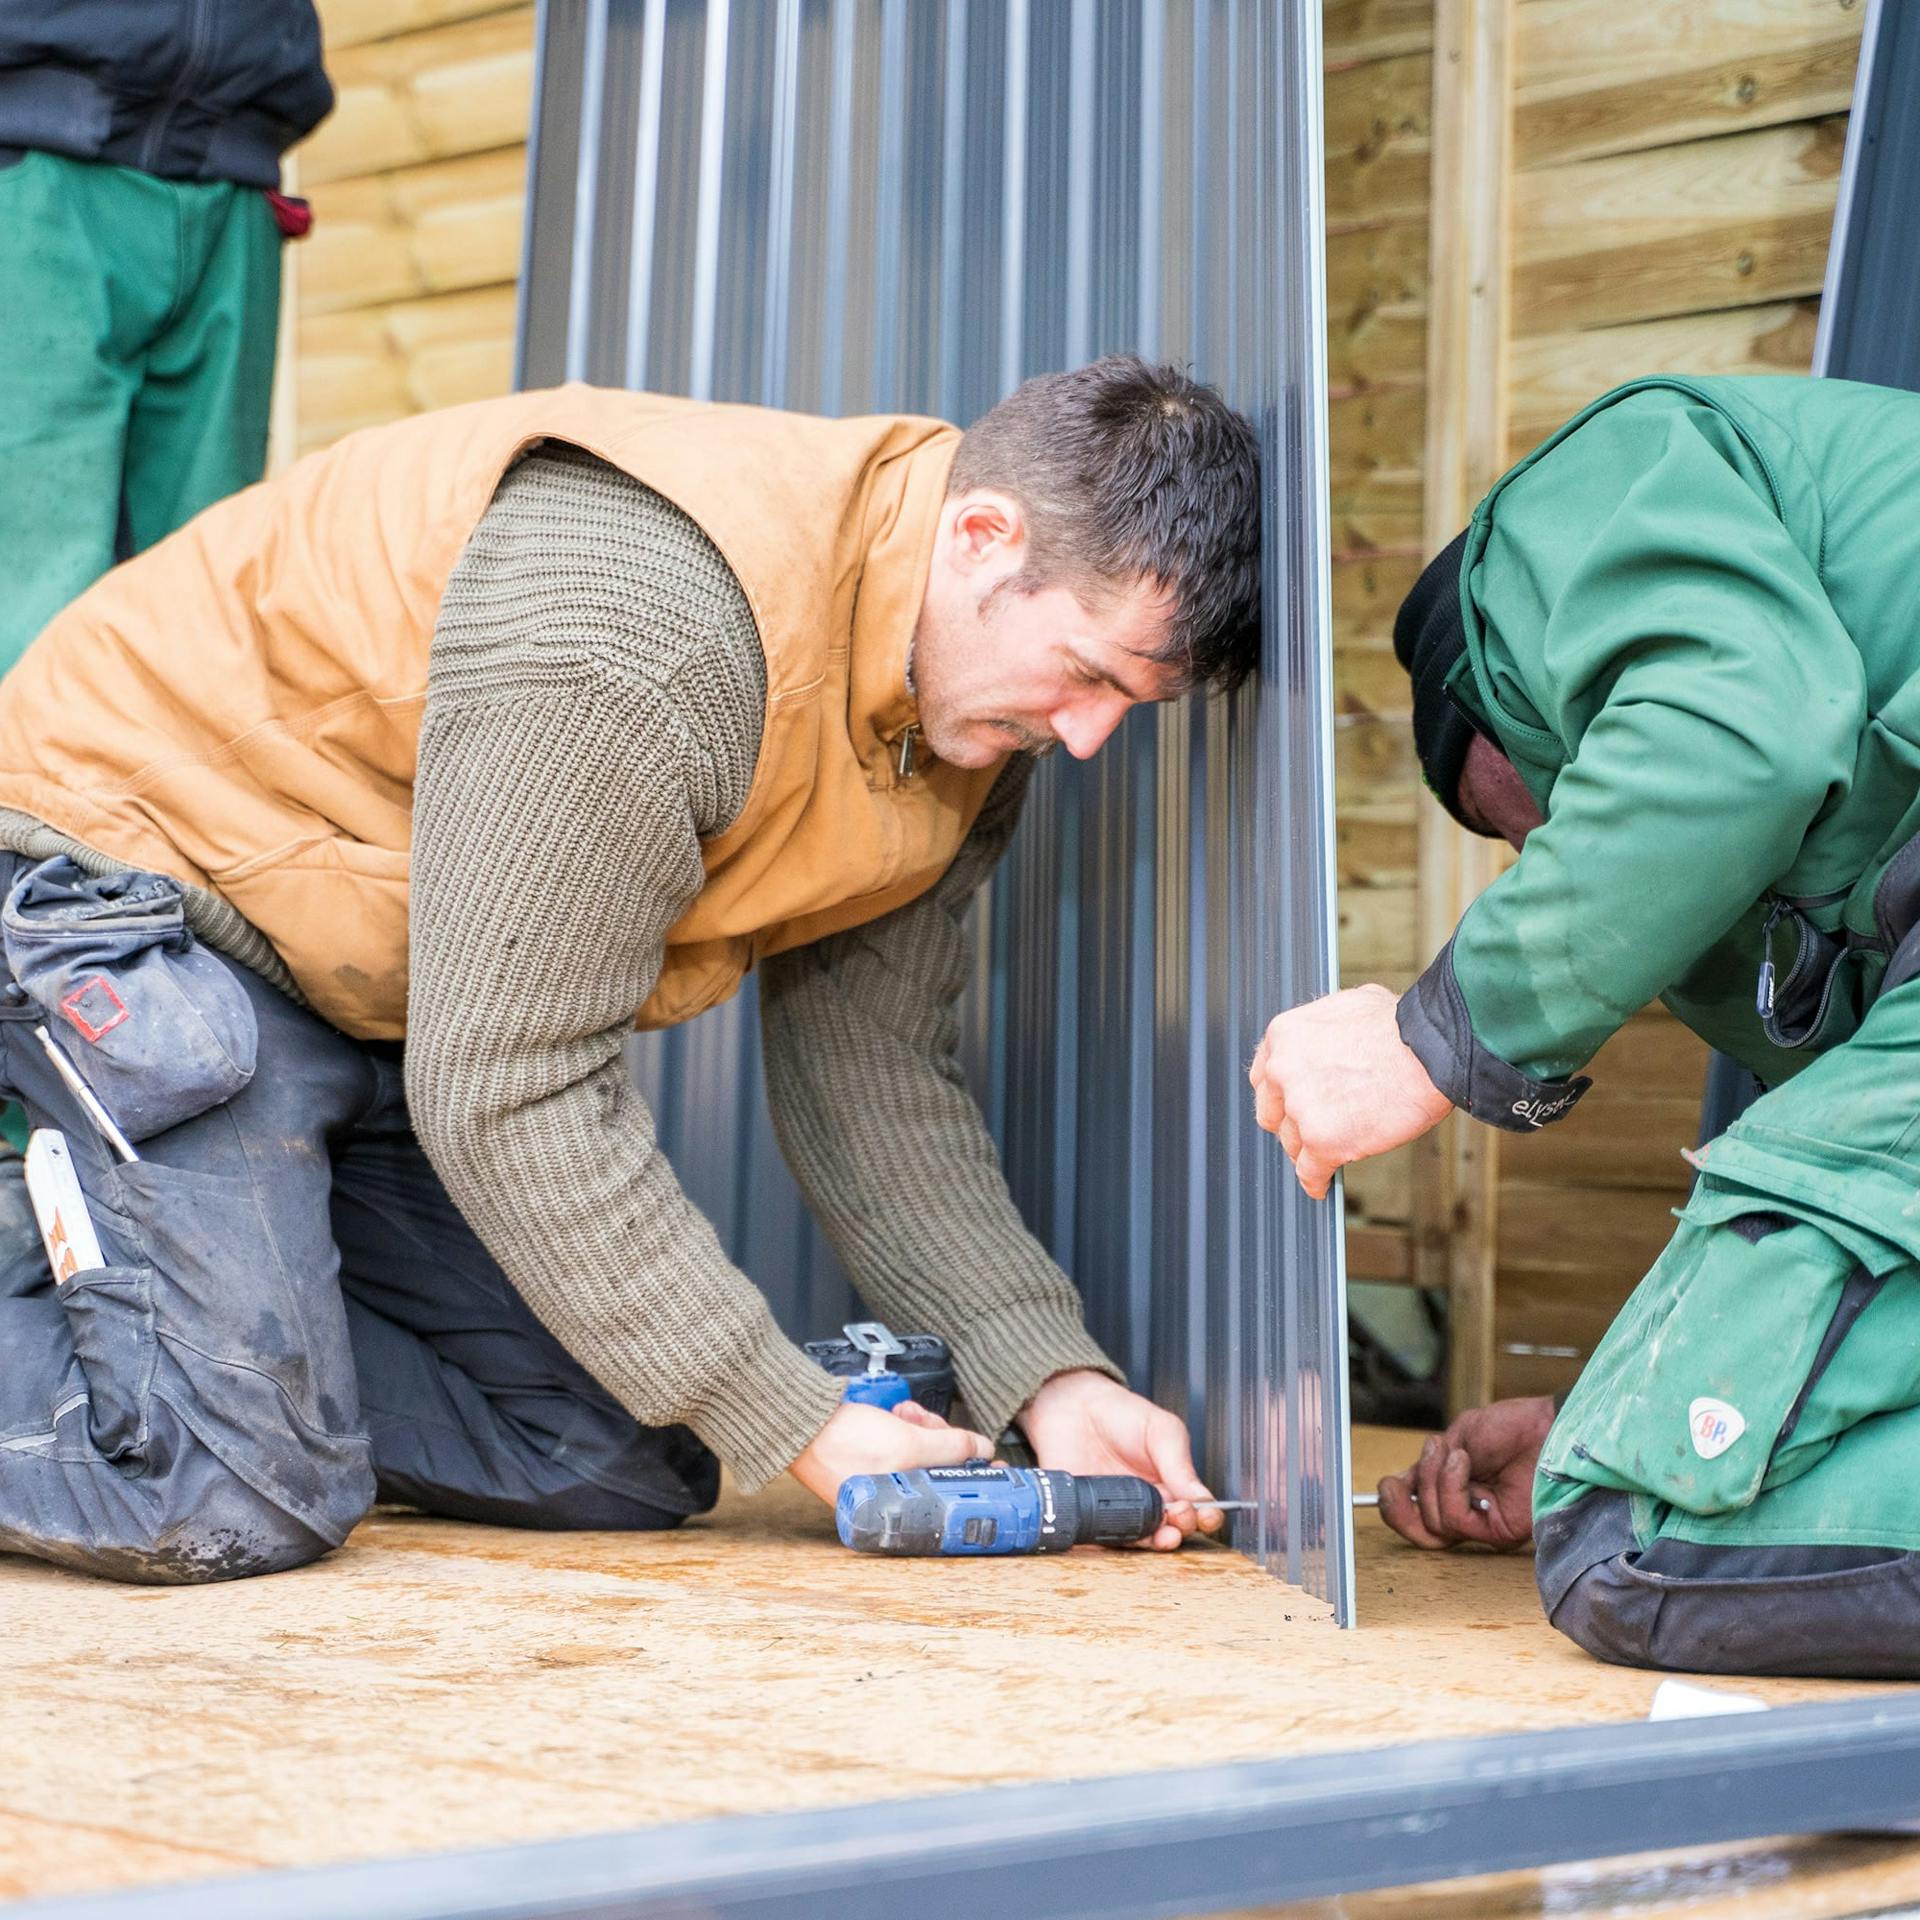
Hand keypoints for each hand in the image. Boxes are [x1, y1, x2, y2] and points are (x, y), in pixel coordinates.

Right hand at [788, 1398, 994, 1505]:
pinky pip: (906, 1441)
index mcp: (896, 1515)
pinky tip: (898, 1412)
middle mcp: (892, 1502)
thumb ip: (950, 1449)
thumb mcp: (907, 1446)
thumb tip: (980, 1450)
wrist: (803, 1420)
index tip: (997, 1469)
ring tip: (906, 1415)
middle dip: (941, 1441)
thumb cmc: (841, 1442)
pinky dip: (906, 1424)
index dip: (975, 1482)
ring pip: (926, 1451)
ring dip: (923, 1426)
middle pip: (940, 1472)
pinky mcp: (876, 1458)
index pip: (951, 1503)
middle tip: (931, 1425)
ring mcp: (883, 1479)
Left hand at [1018, 1369, 1220, 1550]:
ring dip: (1156, 1542)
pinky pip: (1107, 1539)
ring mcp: (1122, 1513)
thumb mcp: (1162, 1430)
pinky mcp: (1094, 1518)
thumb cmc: (1121, 1415)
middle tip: (1178, 1515)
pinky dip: (1117, 1543)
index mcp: (1173, 1483)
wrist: (1074, 1409)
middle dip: (1181, 1528)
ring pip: (1144, 1540)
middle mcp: (1150, 1503)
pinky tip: (1124, 1535)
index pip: (1197, 1510)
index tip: (1205, 1516)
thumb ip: (1180, 1464)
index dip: (1206, 1517)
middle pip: (1174, 1529)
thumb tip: (1203, 1499)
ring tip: (1161, 1534)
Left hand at [1248, 984, 1453, 1197]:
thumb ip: (1324, 1028)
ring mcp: (1301, 1109)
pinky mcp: (1323, 1142)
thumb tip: (1330, 1038)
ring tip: (1330, 1152)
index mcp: (1284, 1036)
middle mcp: (1283, 1071)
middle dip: (1291, 1123)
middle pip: (1273, 1114)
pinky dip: (1316, 1181)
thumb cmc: (1402, 1026)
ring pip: (1293, 1145)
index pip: (1263, 1077)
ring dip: (1310, 1150)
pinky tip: (1322, 1184)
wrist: (1432, 1051)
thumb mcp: (1349, 1005)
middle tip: (1312, 1128)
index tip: (1289, 1106)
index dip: (1279, 1095)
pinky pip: (1309, 1172)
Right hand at [1376, 1395, 1555, 1550]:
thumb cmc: (1507, 1429)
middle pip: (1420, 1533)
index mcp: (1450, 1488)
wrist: (1542, 1428)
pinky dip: (1450, 1486)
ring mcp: (1481, 1523)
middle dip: (1398, 1512)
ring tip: (1453, 1452)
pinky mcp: (1497, 1531)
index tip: (1387, 1486)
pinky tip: (1461, 1462)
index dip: (1395, 1505)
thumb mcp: (1454, 1439)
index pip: (1415, 1512)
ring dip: (1432, 1481)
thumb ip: (1429, 1465)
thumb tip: (1403, 1485)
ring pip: (1434, 1524)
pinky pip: (1455, 1519)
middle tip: (1393, 1488)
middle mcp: (1464, 1510)